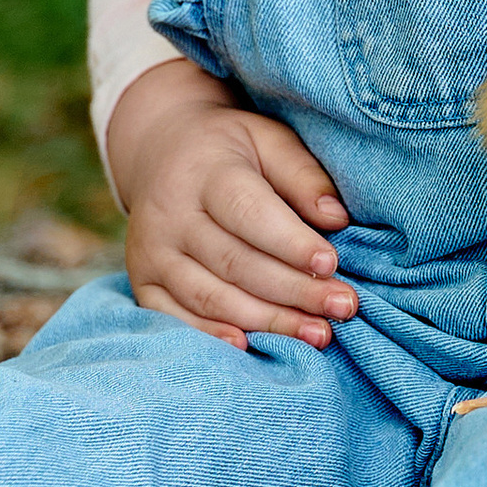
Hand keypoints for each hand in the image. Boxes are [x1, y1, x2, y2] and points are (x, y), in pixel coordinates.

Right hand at [110, 60, 357, 350]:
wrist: (160, 151)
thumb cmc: (231, 149)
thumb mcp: (267, 140)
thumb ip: (301, 175)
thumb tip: (336, 218)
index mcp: (204, 171)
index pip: (247, 212)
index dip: (289, 242)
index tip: (331, 264)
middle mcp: (169, 214)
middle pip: (234, 262)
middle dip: (293, 290)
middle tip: (343, 306)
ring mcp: (149, 252)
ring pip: (209, 297)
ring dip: (266, 321)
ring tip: (318, 334)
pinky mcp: (142, 282)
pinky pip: (176, 318)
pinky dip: (213, 336)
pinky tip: (251, 347)